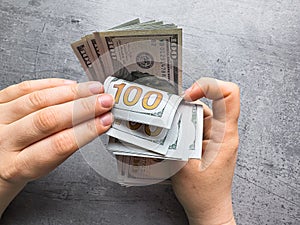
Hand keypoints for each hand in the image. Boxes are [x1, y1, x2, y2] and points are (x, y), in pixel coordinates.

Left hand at [0, 78, 113, 215]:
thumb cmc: (21, 164)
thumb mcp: (43, 167)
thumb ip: (65, 146)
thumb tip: (95, 122)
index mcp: (17, 166)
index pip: (59, 145)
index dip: (86, 131)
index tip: (105, 121)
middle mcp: (3, 140)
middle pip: (48, 119)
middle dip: (83, 108)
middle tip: (105, 102)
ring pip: (38, 100)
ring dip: (72, 93)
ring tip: (94, 90)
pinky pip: (25, 87)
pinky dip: (52, 83)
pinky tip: (71, 84)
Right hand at [172, 78, 239, 224]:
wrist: (208, 208)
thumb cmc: (202, 193)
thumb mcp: (184, 166)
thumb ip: (176, 140)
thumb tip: (167, 122)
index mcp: (224, 135)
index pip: (229, 95)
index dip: (209, 86)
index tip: (189, 95)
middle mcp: (223, 132)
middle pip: (210, 101)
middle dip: (188, 102)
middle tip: (171, 111)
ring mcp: (216, 136)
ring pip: (201, 112)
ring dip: (184, 115)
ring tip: (170, 126)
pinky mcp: (208, 141)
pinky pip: (196, 124)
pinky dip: (184, 125)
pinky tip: (173, 134)